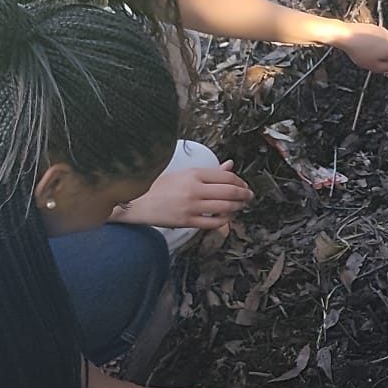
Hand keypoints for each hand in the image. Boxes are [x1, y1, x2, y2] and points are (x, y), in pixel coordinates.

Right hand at [116, 161, 252, 230]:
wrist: (138, 202)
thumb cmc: (161, 186)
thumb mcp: (185, 174)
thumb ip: (209, 172)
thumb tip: (229, 165)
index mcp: (194, 174)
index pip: (227, 177)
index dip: (241, 181)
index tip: (244, 185)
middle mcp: (194, 189)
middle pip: (230, 191)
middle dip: (245, 195)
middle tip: (249, 196)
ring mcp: (191, 206)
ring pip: (225, 207)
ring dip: (237, 207)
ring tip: (240, 206)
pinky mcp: (187, 221)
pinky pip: (213, 223)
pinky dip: (224, 220)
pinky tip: (226, 218)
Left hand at [320, 20, 387, 74]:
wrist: (345, 34)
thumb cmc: (359, 52)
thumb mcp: (375, 67)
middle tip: (375, 63)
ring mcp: (387, 33)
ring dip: (383, 54)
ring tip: (366, 54)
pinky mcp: (379, 29)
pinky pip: (383, 42)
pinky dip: (378, 48)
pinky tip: (365, 48)